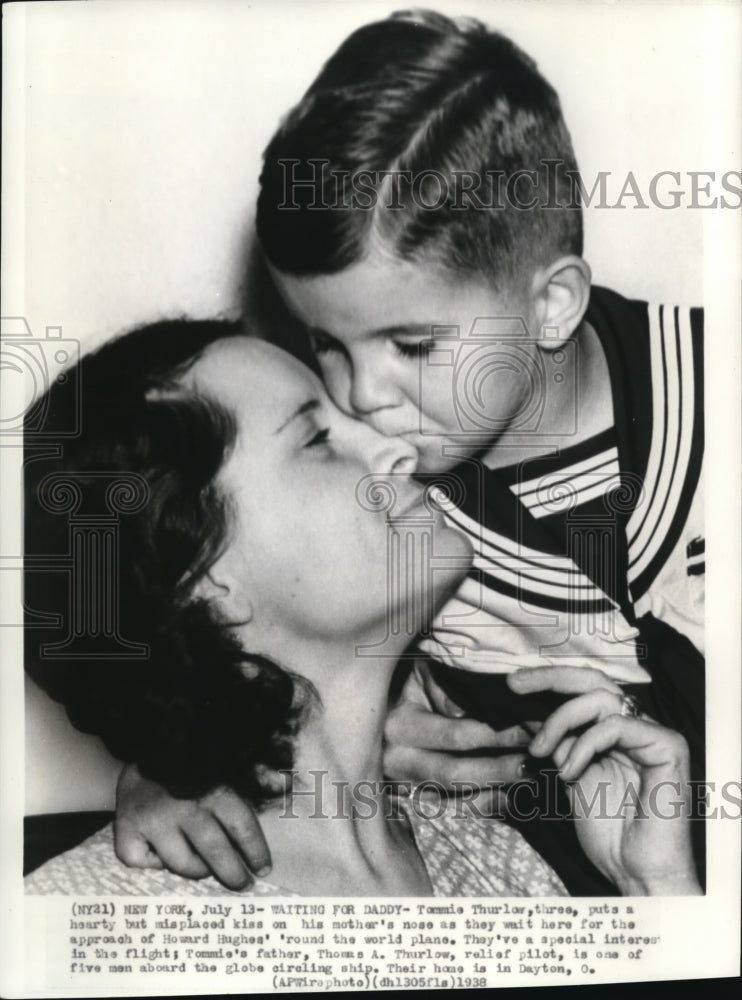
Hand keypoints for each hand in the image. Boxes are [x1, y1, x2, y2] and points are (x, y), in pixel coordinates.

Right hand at [114, 764, 270, 889]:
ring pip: (181, 863)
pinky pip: (143, 863)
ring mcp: (153, 820)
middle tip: (242, 884)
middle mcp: (184, 806)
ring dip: (196, 869)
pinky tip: (159, 852)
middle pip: (215, 851)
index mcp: (213, 789)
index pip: (241, 827)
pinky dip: (152, 863)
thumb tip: (266, 822)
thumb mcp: (217, 772)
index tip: (263, 869)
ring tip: (204, 867)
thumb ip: (237, 797)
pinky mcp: (126, 829)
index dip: (256, 851)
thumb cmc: (188, 772)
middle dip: (233, 873)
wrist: (140, 757)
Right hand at [383, 660, 530, 801]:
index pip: (457, 735)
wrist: (377, 707)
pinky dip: (483, 805)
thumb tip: (472, 713)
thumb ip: (446, 686)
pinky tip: (510, 795)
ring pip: (455, 798)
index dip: (498, 735)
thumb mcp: (424, 672)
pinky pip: (453, 811)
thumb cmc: (411, 682)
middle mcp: (398, 760)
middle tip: (536, 760)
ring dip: (496, 790)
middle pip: (456, 774)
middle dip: (500, 769)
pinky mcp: (414, 798)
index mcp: (400, 725)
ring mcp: (404, 783)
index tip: (531, 730)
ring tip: (532, 778)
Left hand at [510, 666, 700, 895]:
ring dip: (560, 721)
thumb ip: (557, 744)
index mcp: (616, 732)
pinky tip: (569, 772)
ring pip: (600, 698)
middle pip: (593, 680)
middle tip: (515, 685)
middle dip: (549, 678)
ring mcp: (653, 734)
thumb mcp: (570, 777)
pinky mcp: (668, 746)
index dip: (548, 681)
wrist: (637, 874)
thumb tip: (527, 712)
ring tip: (540, 751)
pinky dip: (584, 745)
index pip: (583, 690)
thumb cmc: (609, 834)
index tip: (512, 685)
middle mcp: (636, 727)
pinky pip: (616, 725)